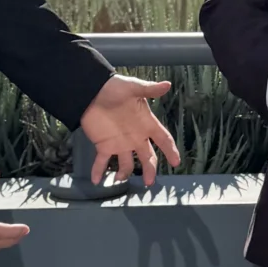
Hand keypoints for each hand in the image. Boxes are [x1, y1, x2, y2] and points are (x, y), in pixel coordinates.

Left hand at [80, 74, 179, 189]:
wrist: (91, 90)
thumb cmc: (114, 87)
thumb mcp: (133, 87)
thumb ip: (150, 90)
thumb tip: (167, 84)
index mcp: (145, 124)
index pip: (163, 139)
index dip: (170, 150)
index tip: (176, 162)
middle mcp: (135, 137)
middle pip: (147, 156)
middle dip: (149, 170)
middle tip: (149, 182)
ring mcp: (119, 143)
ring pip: (126, 163)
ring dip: (124, 173)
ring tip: (119, 179)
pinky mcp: (103, 145)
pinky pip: (102, 161)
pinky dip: (98, 171)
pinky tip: (96, 180)